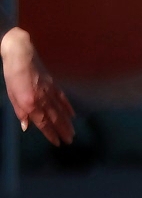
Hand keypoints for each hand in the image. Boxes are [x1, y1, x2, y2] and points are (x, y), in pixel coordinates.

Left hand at [1, 28, 74, 148]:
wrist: (21, 55)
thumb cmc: (12, 75)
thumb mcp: (12, 95)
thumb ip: (20, 111)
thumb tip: (27, 126)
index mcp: (31, 103)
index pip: (42, 122)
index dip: (50, 134)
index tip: (57, 142)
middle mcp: (43, 99)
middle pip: (55, 118)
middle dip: (63, 130)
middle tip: (70, 140)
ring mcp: (50, 92)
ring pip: (61, 110)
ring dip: (67, 123)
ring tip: (73, 132)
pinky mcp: (53, 85)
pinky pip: (63, 99)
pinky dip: (68, 108)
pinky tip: (72, 114)